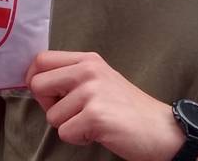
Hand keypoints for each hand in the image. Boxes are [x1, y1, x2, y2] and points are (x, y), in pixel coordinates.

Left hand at [26, 51, 183, 160]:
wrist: (162, 129)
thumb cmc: (128, 109)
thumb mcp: (102, 80)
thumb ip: (73, 76)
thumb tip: (37, 82)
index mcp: (88, 60)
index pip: (42, 59)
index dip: (35, 79)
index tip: (46, 94)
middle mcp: (88, 71)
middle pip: (38, 84)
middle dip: (48, 105)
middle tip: (72, 113)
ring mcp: (91, 92)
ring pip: (51, 116)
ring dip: (69, 126)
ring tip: (93, 123)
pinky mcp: (95, 115)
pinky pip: (65, 133)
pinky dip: (79, 139)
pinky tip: (98, 133)